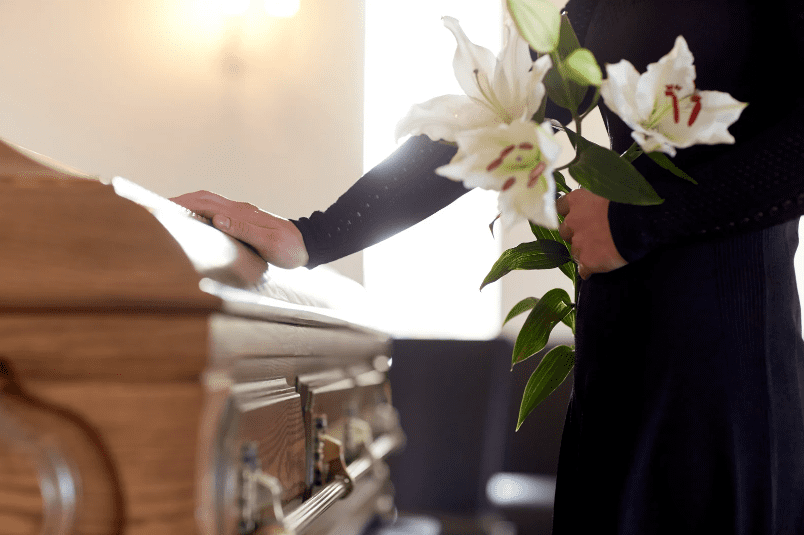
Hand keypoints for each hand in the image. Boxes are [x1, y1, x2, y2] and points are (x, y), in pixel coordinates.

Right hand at [170, 191, 308, 268]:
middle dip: (180, 202)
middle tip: (157, 209)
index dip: (183, 203)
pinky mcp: (244, 221)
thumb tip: (217, 219)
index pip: (205, 203)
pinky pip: (216, 213)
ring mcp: (241, 214)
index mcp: (241, 213)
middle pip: (203, 199)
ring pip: (209, 204)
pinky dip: (200, 214)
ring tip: (170, 215)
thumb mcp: (269, 243)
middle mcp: (239, 210)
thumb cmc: (290, 249)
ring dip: (189, 206)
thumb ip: (244, 230)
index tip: (162, 205)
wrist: (309, 246)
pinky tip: (193, 223)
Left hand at [556, 189, 626, 279]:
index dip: (568, 213)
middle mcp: (573, 221)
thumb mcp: (609, 191)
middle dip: (575, 234)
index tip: (576, 216)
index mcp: (578, 200)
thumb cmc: (630, 202)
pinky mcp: (587, 261)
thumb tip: (598, 205)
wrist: (640, 222)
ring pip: (574, 251)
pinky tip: (598, 268)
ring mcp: (578, 243)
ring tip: (600, 252)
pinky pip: (583, 269)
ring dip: (583, 252)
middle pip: (565, 231)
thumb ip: (597, 199)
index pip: (560, 206)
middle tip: (592, 235)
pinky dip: (589, 270)